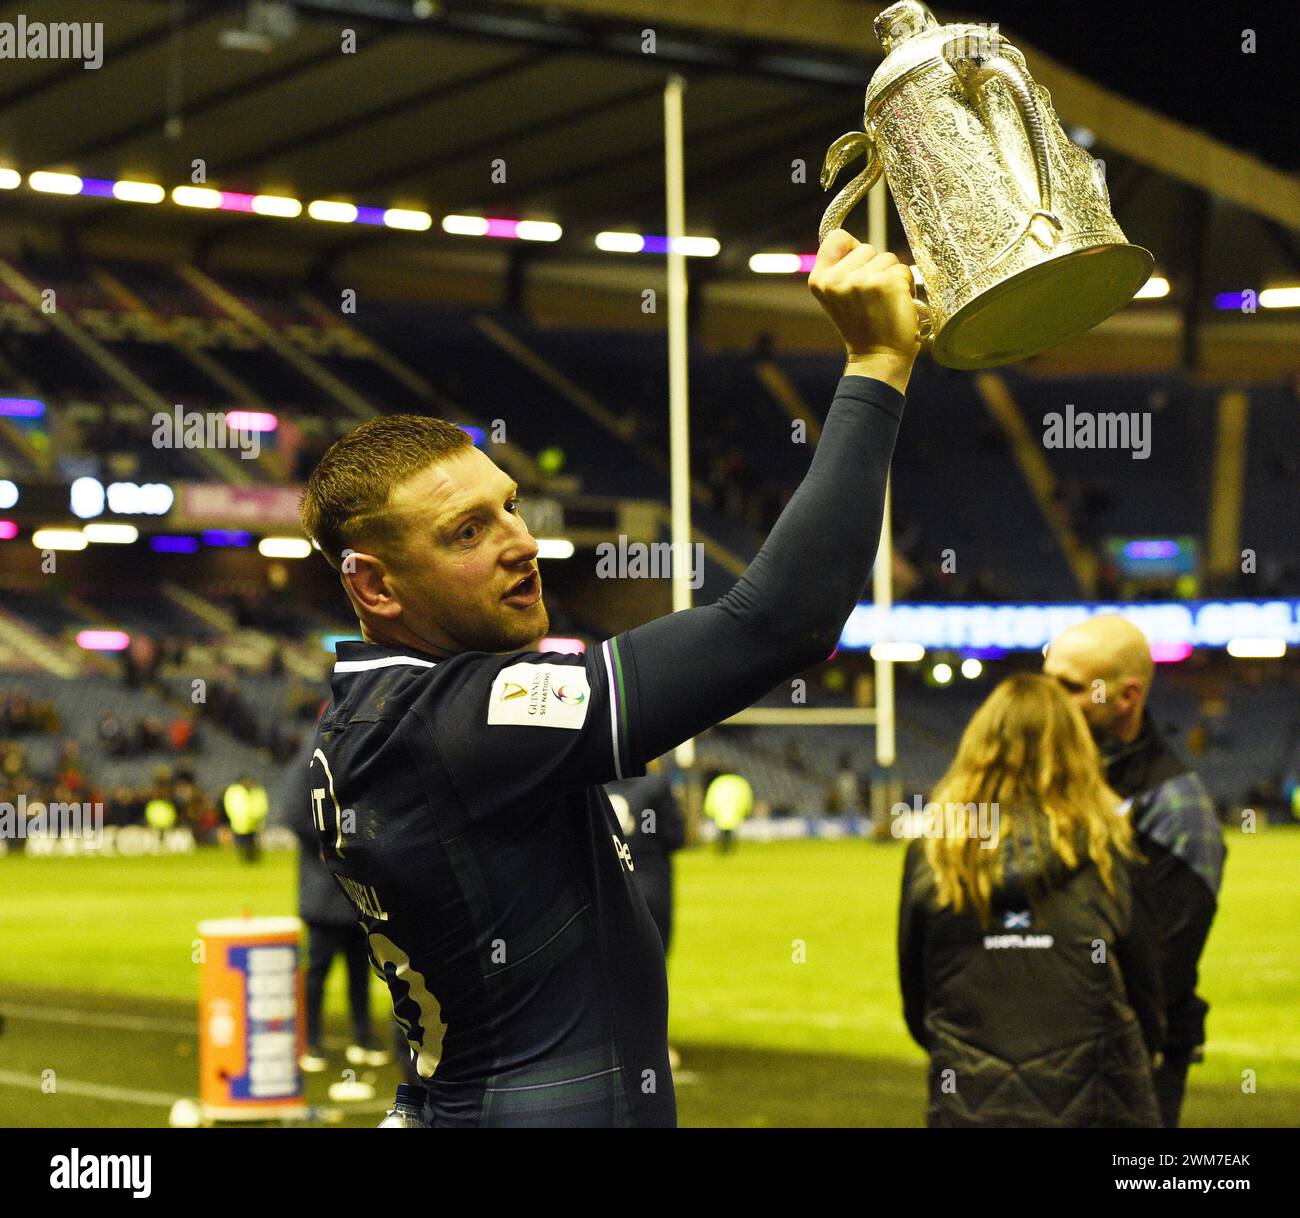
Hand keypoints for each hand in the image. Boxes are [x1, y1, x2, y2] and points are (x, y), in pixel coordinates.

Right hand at [809, 229, 920, 392]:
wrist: (878, 358)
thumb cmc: (863, 327)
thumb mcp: (839, 297)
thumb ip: (841, 269)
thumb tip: (852, 241)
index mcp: (819, 280)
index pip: (837, 237)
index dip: (852, 248)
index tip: (858, 268)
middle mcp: (836, 279)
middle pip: (866, 247)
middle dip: (875, 267)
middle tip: (872, 298)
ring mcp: (860, 281)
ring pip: (887, 257)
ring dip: (891, 277)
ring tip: (884, 302)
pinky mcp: (885, 284)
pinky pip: (903, 269)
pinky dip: (906, 285)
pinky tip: (896, 305)